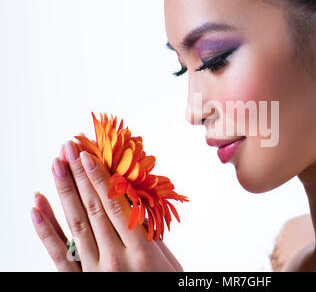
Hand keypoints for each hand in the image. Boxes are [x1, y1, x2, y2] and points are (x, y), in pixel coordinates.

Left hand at [31, 140, 182, 271]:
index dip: (101, 178)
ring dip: (64, 192)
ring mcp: (95, 272)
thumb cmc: (166, 289)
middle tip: (69, 149)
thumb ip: (151, 235)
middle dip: (80, 175)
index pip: (117, 205)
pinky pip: (60, 255)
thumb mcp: (168, 263)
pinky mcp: (81, 283)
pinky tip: (36, 207)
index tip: (89, 155)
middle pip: (94, 209)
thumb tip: (136, 205)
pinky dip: (45, 230)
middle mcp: (117, 259)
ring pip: (76, 225)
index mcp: (142, 252)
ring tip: (56, 165)